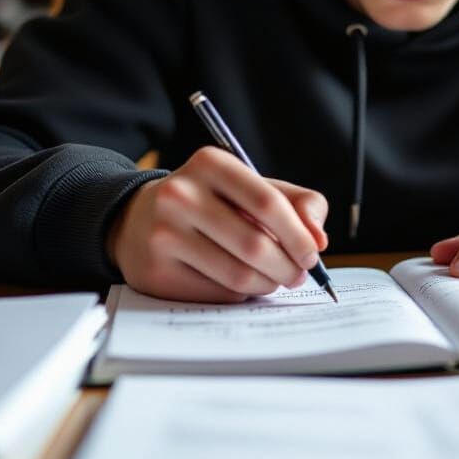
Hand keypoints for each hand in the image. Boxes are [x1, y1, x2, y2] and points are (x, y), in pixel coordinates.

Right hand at [107, 147, 328, 301]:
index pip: (267, 202)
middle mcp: (181, 194)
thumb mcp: (252, 187)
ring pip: (237, 274)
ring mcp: (163, 233)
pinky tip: (240, 284)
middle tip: (298, 275)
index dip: (298, 234)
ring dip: (267, 284)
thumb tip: (319, 239)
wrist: (139, 219)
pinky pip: (216, 294)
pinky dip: (240, 295)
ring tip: (274, 280)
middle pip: (255, 244)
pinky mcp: (155, 271)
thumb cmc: (211, 202)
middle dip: (288, 267)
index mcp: (211, 164)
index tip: (312, 254)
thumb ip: (297, 203)